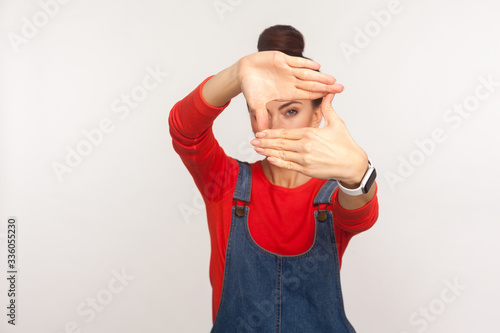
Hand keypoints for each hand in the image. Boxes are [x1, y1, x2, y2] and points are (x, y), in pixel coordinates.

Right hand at [237, 51, 343, 131]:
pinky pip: (296, 62)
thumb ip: (260, 116)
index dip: (319, 95)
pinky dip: (305, 64)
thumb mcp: (256, 103)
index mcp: (287, 92)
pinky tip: (317, 66)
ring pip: (306, 73)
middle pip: (311, 84)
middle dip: (325, 85)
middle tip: (340, 88)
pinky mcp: (281, 59)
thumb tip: (261, 132)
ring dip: (319, 76)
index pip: (307, 94)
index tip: (332, 97)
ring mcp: (287, 69)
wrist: (242, 72)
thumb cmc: (250, 88)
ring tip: (332, 79)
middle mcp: (290, 81)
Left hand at [250, 93, 367, 183]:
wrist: (352, 164)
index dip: (271, 133)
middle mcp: (305, 147)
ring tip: (257, 149)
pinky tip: (269, 159)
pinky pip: (288, 165)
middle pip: (280, 144)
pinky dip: (278, 162)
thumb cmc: (345, 144)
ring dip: (268, 152)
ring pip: (282, 155)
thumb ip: (328, 108)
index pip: (285, 133)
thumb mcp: (336, 123)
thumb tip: (329, 93)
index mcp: (310, 134)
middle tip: (253, 141)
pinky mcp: (307, 170)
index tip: (260, 132)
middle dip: (265, 142)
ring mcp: (305, 159)